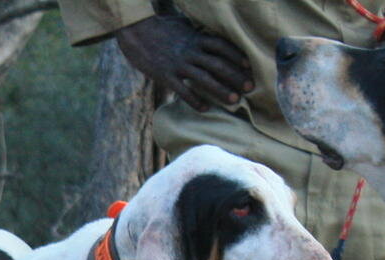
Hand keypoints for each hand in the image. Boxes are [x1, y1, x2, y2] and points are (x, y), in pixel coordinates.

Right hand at [115, 13, 251, 110]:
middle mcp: (190, 51)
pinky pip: (183, 90)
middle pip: (218, 64)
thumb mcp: (182, 26)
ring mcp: (178, 64)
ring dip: (221, 90)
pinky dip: (195, 100)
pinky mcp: (165, 76)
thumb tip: (208, 39)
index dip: (237, 55)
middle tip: (249, 87)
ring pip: (204, 79)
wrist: (135, 31)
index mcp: (195, 38)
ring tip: (234, 101)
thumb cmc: (159, 28)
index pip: (222, 46)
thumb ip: (196, 34)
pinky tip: (205, 108)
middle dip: (235, 76)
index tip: (248, 66)